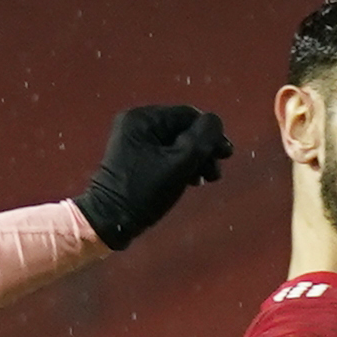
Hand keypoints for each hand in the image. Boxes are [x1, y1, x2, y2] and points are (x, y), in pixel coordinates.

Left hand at [74, 104, 234, 250]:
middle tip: (215, 173)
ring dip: (195, 159)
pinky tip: (191, 181)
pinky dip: (181, 165)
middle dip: (203, 150)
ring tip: (206, 180)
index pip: (189, 116)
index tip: (226, 155)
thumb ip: (202, 138)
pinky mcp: (135, 157)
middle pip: (183, 129)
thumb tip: (215, 122)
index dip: (211, 133)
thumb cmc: (145, 191)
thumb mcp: (179, 164)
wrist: (110, 220)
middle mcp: (137, 123)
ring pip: (177, 143)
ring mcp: (134, 140)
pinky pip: (166, 154)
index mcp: (143, 118)